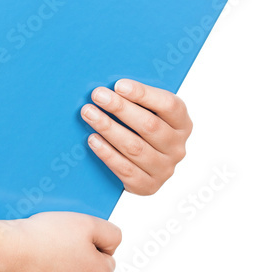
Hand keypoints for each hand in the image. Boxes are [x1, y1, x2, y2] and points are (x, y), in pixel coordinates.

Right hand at [0, 211, 121, 271]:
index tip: (72, 239)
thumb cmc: (42, 238)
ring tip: (45, 258)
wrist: (7, 255)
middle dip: (79, 262)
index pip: (106, 258)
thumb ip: (110, 233)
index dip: (90, 244)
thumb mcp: (85, 221)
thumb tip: (113, 244)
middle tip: (57, 246)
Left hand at [80, 80, 191, 194]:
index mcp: (182, 123)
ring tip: (89, 113)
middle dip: (120, 108)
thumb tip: (111, 84)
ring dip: (109, 128)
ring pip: (135, 147)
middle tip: (98, 95)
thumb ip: (136, 98)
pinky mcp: (148, 186)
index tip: (119, 85)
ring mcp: (164, 169)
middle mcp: (177, 147)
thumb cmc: (141, 127)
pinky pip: (126, 170)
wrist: (141, 165)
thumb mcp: (148, 110)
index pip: (168, 105)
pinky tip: (93, 140)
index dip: (143, 94)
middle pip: (149, 126)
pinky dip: (107, 153)